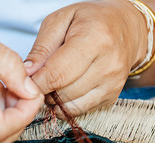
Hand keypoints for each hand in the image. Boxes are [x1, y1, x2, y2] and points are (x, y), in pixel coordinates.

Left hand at [25, 0, 147, 116]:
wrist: (127, 29)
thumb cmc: (90, 20)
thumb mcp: (61, 20)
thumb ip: (42, 47)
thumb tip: (28, 74)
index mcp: (95, 39)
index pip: (57, 74)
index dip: (36, 82)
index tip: (27, 79)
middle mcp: (108, 64)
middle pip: (63, 92)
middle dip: (44, 89)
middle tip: (39, 78)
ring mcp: (112, 84)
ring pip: (70, 105)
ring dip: (54, 98)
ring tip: (53, 81)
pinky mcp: (112, 97)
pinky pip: (80, 110)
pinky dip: (66, 104)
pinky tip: (65, 88)